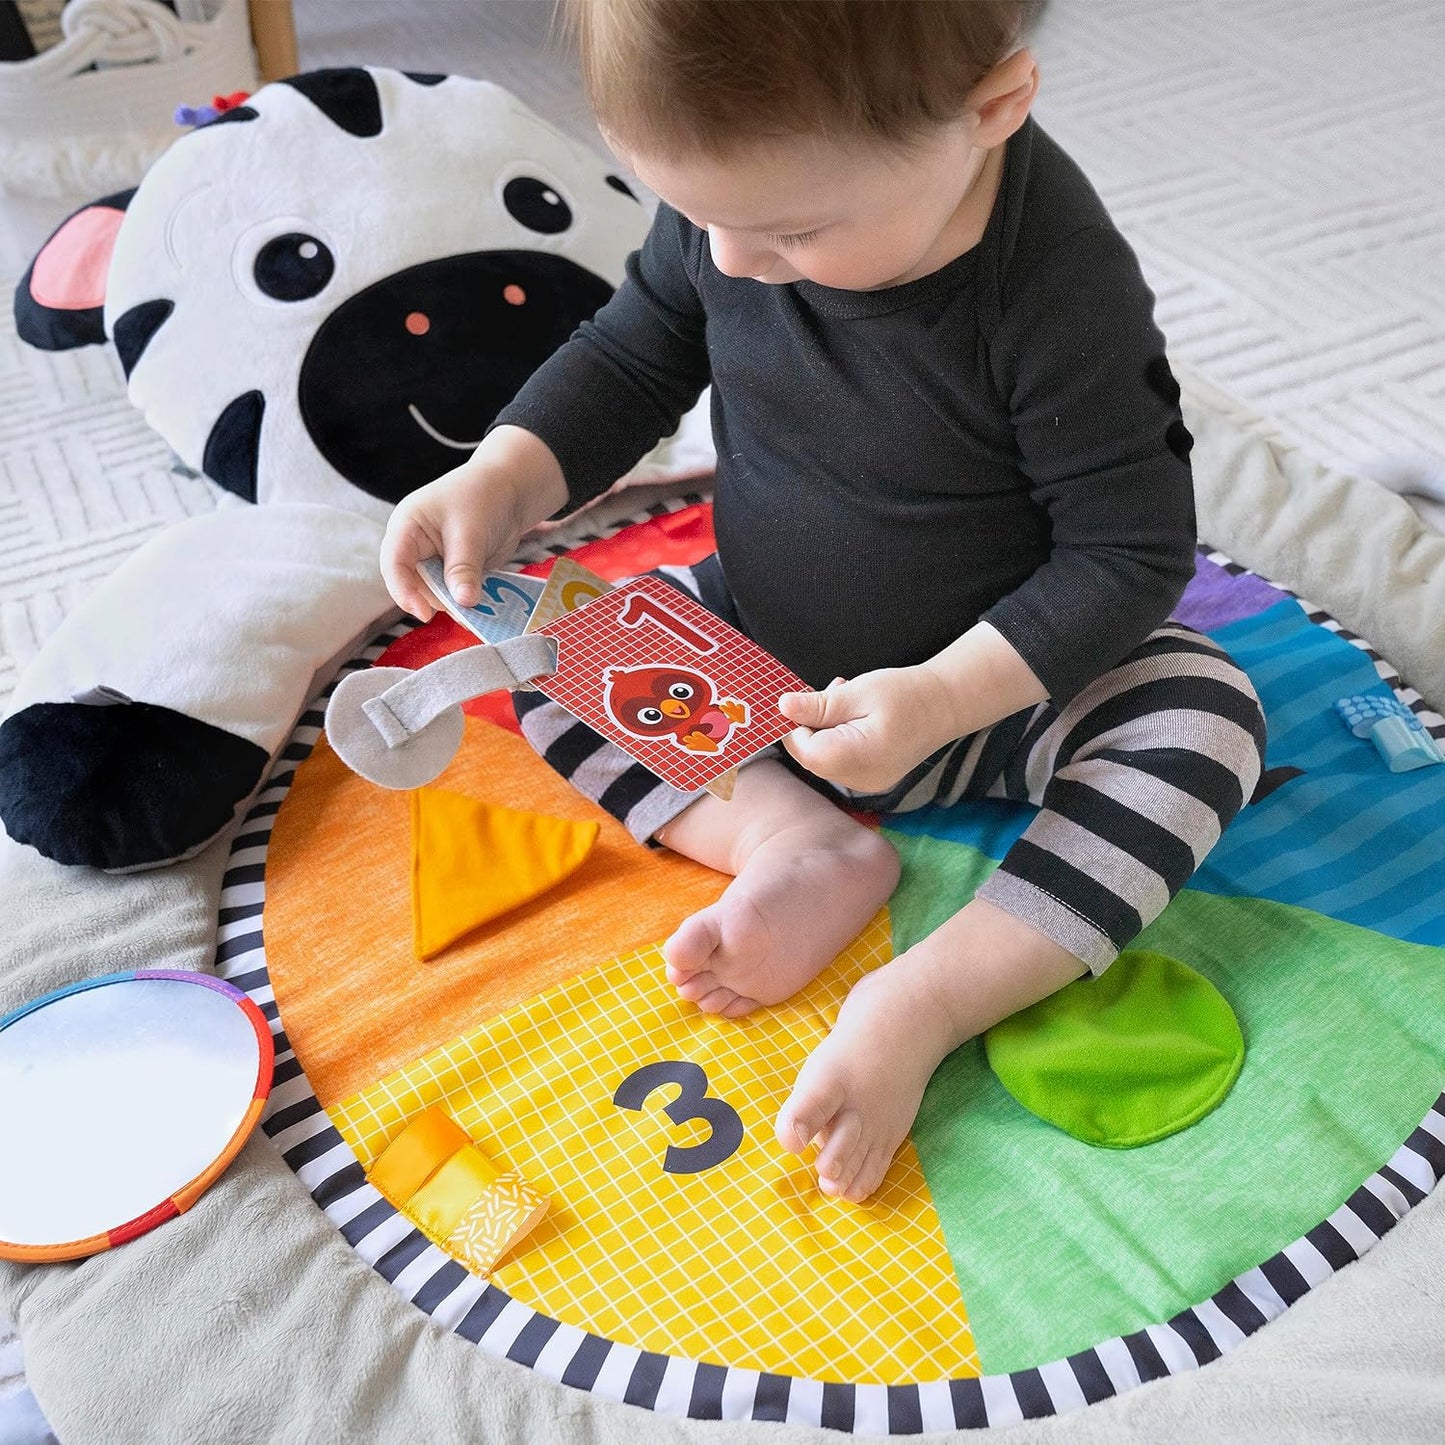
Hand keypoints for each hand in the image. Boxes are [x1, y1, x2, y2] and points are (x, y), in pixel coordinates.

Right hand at [379, 425, 566, 620]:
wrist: (512, 489)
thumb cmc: (483, 496)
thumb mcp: (471, 531)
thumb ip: (464, 567)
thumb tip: (463, 602)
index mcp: (407, 527)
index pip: (394, 565)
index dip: (404, 592)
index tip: (425, 614)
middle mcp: (415, 547)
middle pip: (415, 585)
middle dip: (438, 600)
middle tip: (466, 612)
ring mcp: (435, 561)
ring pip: (437, 594)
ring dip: (456, 604)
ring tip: (481, 610)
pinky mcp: (455, 571)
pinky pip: (456, 593)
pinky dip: (468, 602)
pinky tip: (486, 606)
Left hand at [779, 666, 960, 793]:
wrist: (947, 705)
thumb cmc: (906, 694)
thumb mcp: (856, 693)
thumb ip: (817, 705)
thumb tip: (783, 707)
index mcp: (853, 758)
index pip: (801, 749)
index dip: (795, 723)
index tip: (803, 698)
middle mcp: (859, 780)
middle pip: (812, 756)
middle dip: (812, 724)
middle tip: (832, 690)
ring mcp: (867, 783)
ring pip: (825, 758)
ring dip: (826, 729)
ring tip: (848, 699)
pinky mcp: (873, 779)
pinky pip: (842, 761)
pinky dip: (840, 739)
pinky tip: (857, 718)